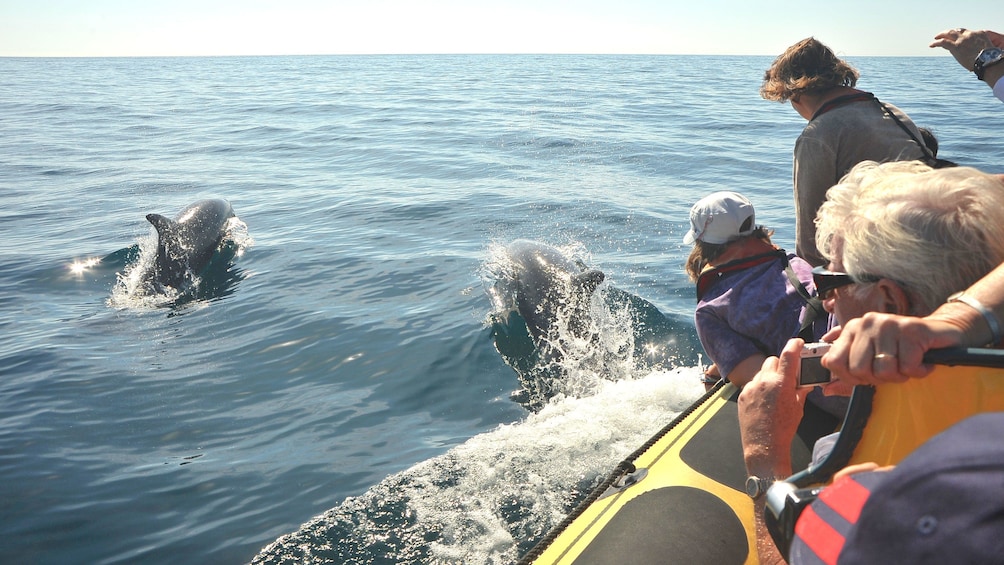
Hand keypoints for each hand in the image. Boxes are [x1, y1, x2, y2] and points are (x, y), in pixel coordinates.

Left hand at [738, 338, 807, 476]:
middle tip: (786, 377)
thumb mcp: (798, 408)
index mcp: (782, 383)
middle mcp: (765, 382)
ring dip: (768, 377)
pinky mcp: (742, 395)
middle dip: (780, 365)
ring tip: (774, 394)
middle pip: (772, 360)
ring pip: (761, 372)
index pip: (789, 355)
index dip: (794, 345)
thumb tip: (805, 383)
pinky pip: (752, 384)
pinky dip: (759, 388)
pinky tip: (763, 402)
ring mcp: (751, 388)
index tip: (798, 342)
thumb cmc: (784, 429)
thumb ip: (800, 391)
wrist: (764, 446)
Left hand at [819, 308, 970, 385]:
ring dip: (900, 375)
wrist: (940, 334)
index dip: (850, 377)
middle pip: (858, 369)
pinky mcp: (911, 328)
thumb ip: (847, 376)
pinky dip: (918, 371)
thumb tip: (825, 390)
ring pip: (884, 370)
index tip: (866, 375)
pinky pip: (908, 366)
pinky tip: (921, 361)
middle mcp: (866, 322)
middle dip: (878, 378)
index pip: (832, 362)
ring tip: (907, 363)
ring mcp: (888, 323)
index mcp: (851, 329)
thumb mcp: (871, 363)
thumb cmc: (901, 351)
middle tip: (893, 369)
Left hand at [930, 28, 996, 70]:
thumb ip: (978, 47)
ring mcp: (962, 40)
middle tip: (943, 34)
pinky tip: (931, 45)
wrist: (988, 60)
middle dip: (949, 32)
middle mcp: (969, 34)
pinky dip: (936, 43)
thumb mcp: (986, 48)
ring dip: (941, 35)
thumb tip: (972, 54)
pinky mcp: (956, 46)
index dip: (959, 35)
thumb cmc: (989, 58)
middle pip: (957, 31)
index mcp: (979, 33)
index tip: (955, 39)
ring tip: (935, 38)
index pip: (965, 32)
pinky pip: (943, 42)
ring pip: (949, 33)